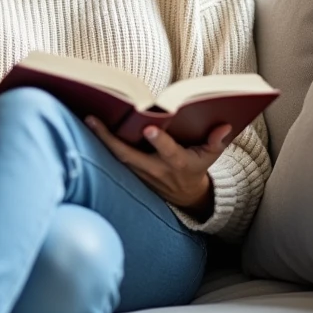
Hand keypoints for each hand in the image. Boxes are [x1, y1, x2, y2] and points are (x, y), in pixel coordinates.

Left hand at [84, 117, 233, 216]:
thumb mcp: (211, 156)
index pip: (168, 152)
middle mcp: (155, 169)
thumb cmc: (197, 166)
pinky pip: (115, 157)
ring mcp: (141, 172)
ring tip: (88, 118)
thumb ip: (217, 141)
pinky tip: (92, 125)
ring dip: (101, 139)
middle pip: (128, 155)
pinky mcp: (132, 172)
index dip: (159, 142)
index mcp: (177, 163)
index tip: (149, 128)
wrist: (185, 195)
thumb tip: (224, 125)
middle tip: (92, 119)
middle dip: (109, 139)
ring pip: (117, 156)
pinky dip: (103, 143)